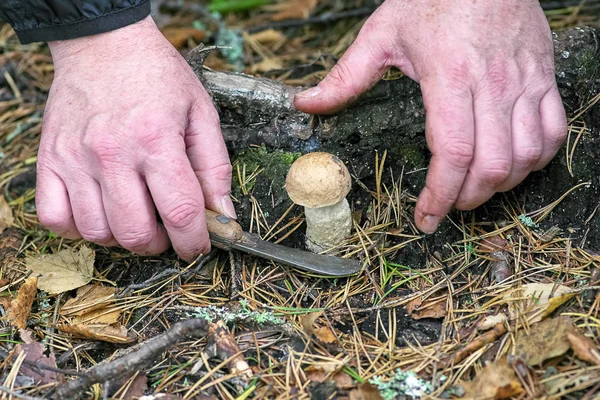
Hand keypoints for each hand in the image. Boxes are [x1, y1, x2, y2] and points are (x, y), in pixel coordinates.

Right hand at [37, 16, 234, 260]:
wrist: (104, 43)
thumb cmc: (158, 76)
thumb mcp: (201, 112)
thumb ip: (215, 166)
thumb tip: (223, 213)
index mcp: (156, 139)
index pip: (180, 212)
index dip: (194, 241)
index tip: (198, 247)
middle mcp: (112, 153)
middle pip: (135, 232)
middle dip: (160, 245)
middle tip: (167, 231)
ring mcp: (75, 158)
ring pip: (96, 232)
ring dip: (123, 237)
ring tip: (136, 216)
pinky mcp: (50, 159)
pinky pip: (55, 218)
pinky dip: (80, 228)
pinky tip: (100, 212)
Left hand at [294, 0, 566, 232]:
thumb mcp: (382, 32)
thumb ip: (345, 76)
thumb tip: (307, 104)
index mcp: (451, 77)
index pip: (453, 154)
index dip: (439, 196)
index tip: (426, 217)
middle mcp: (494, 85)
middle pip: (492, 166)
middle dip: (467, 199)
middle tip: (447, 205)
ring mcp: (525, 82)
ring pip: (526, 156)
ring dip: (502, 185)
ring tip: (475, 190)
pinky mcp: (544, 76)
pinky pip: (555, 132)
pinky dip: (537, 160)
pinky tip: (514, 165)